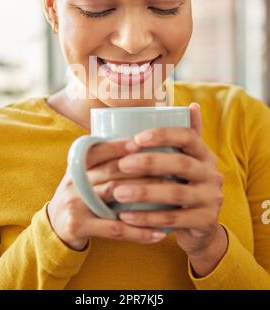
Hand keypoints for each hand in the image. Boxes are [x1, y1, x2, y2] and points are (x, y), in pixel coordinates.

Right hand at [47, 138, 168, 251]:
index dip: (118, 146)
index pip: (98, 150)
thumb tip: (141, 146)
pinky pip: (114, 229)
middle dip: (141, 168)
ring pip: (115, 195)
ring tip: (170, 195)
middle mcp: (74, 181)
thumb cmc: (80, 196)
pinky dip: (138, 231)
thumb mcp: (84, 175)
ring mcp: (75, 204)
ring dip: (145, 194)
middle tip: (168, 168)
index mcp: (77, 166)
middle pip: (111, 171)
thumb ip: (103, 163)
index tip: (140, 143)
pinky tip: (158, 233)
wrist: (55, 226)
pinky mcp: (79, 226)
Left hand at [115, 103, 225, 258]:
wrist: (201, 226)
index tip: (136, 138)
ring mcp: (211, 198)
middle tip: (121, 165)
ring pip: (176, 193)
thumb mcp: (185, 160)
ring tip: (117, 192)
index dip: (163, 135)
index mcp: (203, 153)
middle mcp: (212, 173)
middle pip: (181, 164)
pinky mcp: (206, 221)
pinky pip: (175, 220)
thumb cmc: (183, 184)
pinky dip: (148, 218)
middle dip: (149, 162)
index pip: (188, 136)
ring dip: (144, 192)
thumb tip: (191, 105)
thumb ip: (181, 137)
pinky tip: (126, 216)